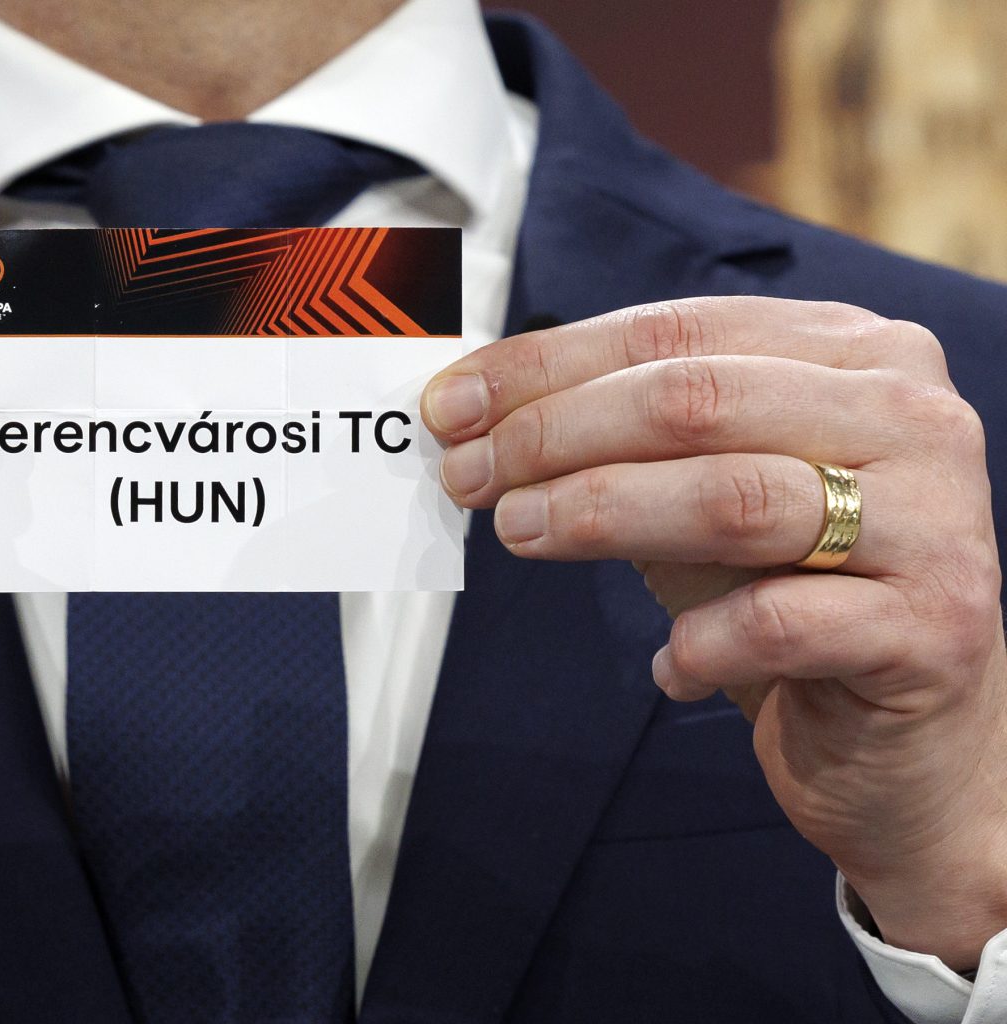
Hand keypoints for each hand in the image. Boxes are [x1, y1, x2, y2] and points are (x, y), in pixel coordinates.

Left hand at [422, 297, 1006, 970]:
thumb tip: (475, 412)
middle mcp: (909, 419)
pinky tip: (667, 667)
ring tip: (520, 533)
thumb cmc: (795, 595)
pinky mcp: (931, 629)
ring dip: (598, 514)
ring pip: (733, 497)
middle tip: (469, 475)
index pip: (674, 331)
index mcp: (854, 354)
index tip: (452, 405)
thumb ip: (620, 439)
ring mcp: (935, 522)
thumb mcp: (700, 493)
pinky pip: (779, 622)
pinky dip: (696, 644)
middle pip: (694, 400)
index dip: (545, 365)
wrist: (912, 741)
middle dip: (554, 434)